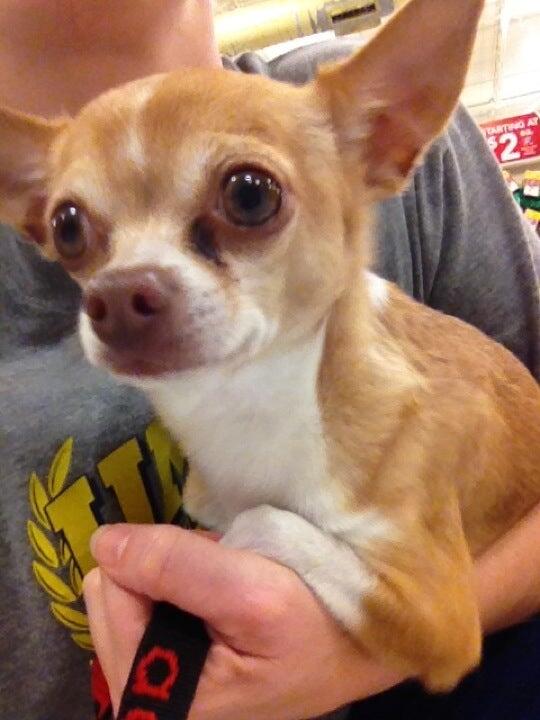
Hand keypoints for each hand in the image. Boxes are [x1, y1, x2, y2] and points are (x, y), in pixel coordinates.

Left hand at [84, 524, 401, 719]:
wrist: (358, 647)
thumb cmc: (317, 628)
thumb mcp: (253, 594)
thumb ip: (177, 566)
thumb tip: (103, 541)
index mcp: (152, 696)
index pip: (114, 592)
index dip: (163, 564)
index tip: (218, 567)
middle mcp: (143, 694)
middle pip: (114, 592)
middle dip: (169, 571)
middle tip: (228, 578)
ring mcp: (156, 678)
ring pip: (133, 589)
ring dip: (182, 574)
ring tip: (232, 585)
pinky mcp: (172, 662)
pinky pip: (155, 598)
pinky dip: (189, 581)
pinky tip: (226, 593)